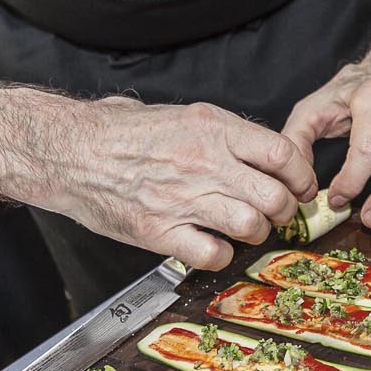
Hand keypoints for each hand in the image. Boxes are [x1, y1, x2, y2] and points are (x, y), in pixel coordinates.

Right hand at [48, 98, 316, 271]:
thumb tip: (256, 148)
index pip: (283, 154)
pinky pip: (213, 254)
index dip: (301, 176)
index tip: (300, 186)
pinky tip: (210, 245)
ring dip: (255, 233)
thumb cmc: (120, 131)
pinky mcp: (160, 232)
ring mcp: (183, 199)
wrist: (70, 151)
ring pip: (251, 227)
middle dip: (284, 210)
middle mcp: (205, 163)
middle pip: (275, 196)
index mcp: (213, 128)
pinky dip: (220, 255)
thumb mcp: (179, 114)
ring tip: (243, 229)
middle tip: (275, 213)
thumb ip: (221, 132)